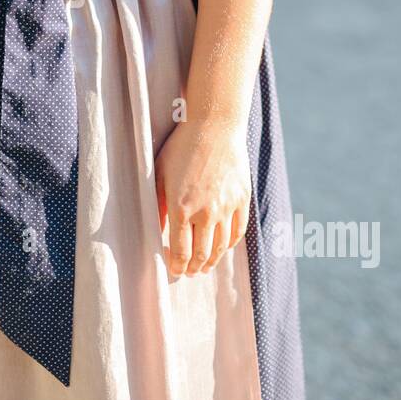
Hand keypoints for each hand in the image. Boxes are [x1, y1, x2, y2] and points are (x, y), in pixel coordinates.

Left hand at [154, 119, 252, 275]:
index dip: (177, 265)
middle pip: (202, 254)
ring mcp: (227, 207)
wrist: (214, 126)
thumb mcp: (160, 175)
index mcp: (181, 207)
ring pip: (221, 247)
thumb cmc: (182, 148)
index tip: (174, 270)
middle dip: (194, 268)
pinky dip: (229, 245)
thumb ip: (159, 206)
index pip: (180, 250)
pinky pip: (238, 231)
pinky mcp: (242, 199)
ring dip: (212, 261)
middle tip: (188, 273)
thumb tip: (157, 230)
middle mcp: (206, 212)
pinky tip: (222, 248)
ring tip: (204, 266)